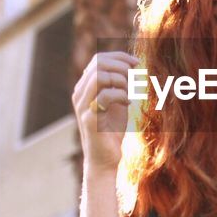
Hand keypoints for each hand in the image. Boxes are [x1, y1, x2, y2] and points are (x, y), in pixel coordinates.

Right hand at [72, 51, 138, 172]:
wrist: (105, 158)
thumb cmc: (112, 129)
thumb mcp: (116, 101)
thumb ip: (119, 83)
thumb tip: (131, 64)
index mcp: (85, 87)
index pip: (98, 59)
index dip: (119, 57)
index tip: (136, 62)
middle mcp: (80, 94)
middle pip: (98, 63)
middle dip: (121, 66)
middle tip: (135, 78)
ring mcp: (82, 106)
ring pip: (99, 76)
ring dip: (121, 80)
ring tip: (129, 93)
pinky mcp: (88, 118)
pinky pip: (104, 95)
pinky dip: (121, 95)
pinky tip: (127, 104)